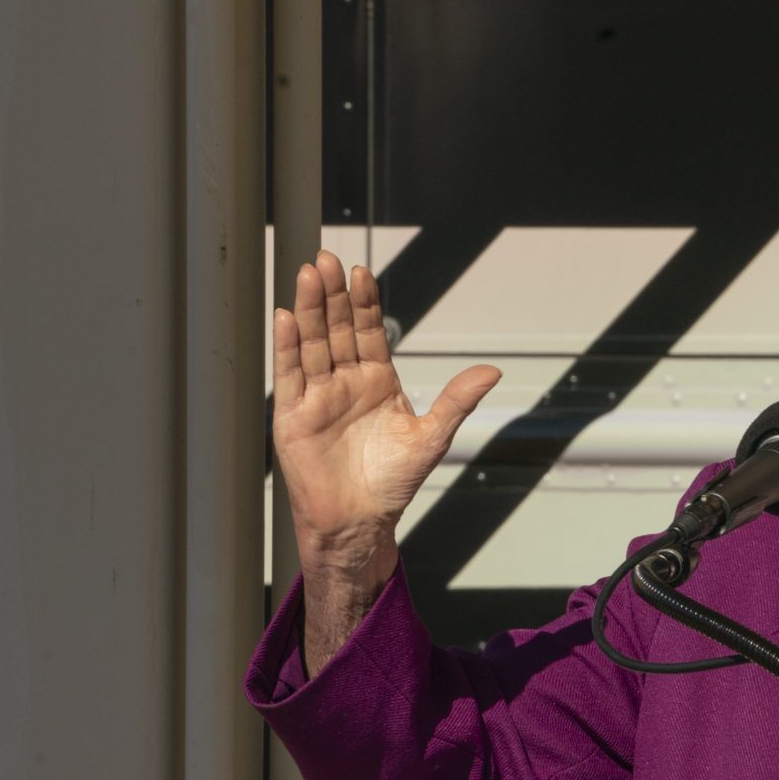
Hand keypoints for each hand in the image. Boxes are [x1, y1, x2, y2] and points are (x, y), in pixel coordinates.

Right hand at [273, 250, 498, 579]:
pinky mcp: (294, 414)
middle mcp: (346, 381)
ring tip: (307, 274)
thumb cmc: (392, 482)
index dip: (365, 302)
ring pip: (313, 343)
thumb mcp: (432, 437)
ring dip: (308, 310)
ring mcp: (318, 395)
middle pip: (338, 329)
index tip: (363, 272)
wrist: (359, 520)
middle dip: (333, 295)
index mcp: (378, 380)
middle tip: (328, 259)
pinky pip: (291, 373)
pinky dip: (288, 346)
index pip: (370, 331)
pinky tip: (285, 317)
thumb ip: (457, 400)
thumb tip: (492, 370)